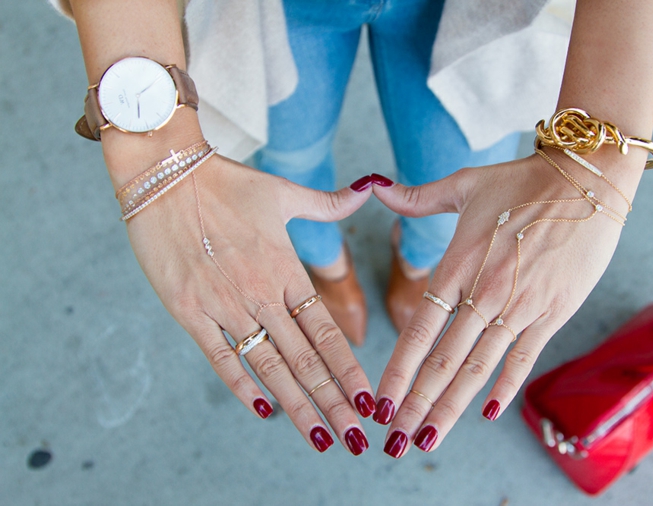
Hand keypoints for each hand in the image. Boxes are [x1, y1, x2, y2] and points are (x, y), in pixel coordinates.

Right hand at [125, 154, 374, 454]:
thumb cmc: (227, 183)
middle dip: (332, 402)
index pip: (326, 332)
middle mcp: (261, 294)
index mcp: (286, 269)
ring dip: (296, 405)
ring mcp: (224, 305)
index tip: (369, 400)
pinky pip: (219, 356)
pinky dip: (240, 384)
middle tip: (355, 437)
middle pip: (305, 359)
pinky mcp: (188, 310)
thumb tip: (371, 186)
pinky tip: (261, 410)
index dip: (348, 369)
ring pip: (268, 365)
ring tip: (319, 438)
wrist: (165, 173)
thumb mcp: (283, 192)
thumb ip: (329, 203)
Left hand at [371, 152, 636, 456]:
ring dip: (451, 407)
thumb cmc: (522, 181)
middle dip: (417, 404)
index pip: (418, 329)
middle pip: (444, 360)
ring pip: (479, 367)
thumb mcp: (465, 184)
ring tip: (428, 439)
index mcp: (458, 265)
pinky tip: (487, 413)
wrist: (587, 179)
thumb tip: (376, 187)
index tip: (379, 401)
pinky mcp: (553, 312)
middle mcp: (485, 292)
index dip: (398, 370)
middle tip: (394, 439)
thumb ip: (417, 197)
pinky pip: (524, 357)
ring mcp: (520, 306)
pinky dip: (505, 385)